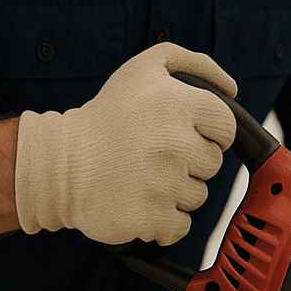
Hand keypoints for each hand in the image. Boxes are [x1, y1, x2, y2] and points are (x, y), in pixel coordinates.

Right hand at [14, 43, 236, 245]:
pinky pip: (180, 226)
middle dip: (189, 161)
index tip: (182, 134)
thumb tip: (232, 89)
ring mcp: (162, 182)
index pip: (226, 127)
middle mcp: (172, 141)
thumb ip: (193, 65)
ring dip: (176, 191)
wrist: (59, 164)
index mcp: (177, 103)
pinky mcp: (149, 217)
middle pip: (213, 163)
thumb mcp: (144, 69)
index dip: (207, 133)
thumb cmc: (105, 117)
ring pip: (199, 196)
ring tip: (143, 176)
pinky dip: (164, 221)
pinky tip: (140, 201)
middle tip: (154, 154)